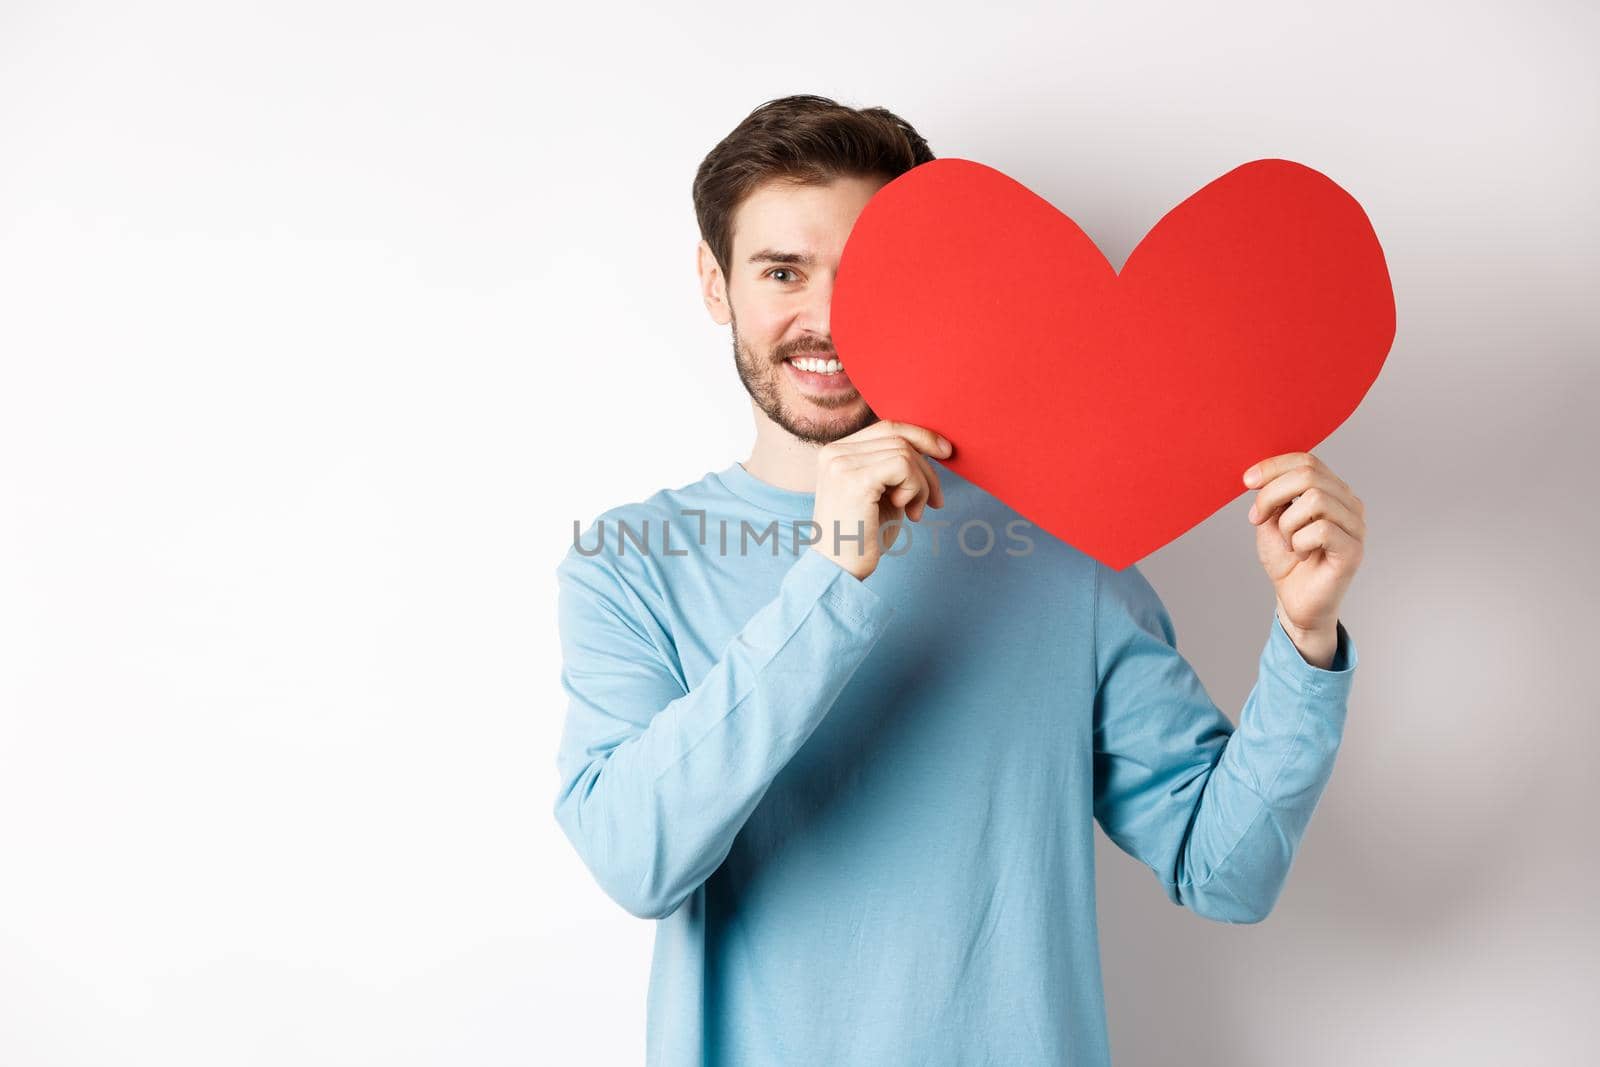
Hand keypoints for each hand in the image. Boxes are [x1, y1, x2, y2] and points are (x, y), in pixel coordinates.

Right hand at [811, 420, 950, 579]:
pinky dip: (915, 488)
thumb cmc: (864, 537)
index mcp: (836, 452)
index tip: (946, 453)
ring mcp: (841, 464)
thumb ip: (895, 467)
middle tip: (934, 502)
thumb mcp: (882, 493)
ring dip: (922, 484)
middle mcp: (834, 452)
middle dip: (927, 469)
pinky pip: (903, 466)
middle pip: (899, 438)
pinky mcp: (854, 480)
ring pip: (905, 452)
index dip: (921, 436)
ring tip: (915, 512)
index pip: (887, 427)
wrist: (839, 571)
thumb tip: (933, 446)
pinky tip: (907, 511)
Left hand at [1242, 452, 1365, 663]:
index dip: (1273, 466)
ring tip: (1287, 541)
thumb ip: (1272, 496)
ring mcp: (1355, 526)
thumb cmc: (1287, 561)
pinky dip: (1299, 541)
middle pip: (1308, 475)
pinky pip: (1321, 529)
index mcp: (1332, 491)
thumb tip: (1261, 475)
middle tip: (1257, 518)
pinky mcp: (1353, 550)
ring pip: (1314, 499)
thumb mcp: (1271, 521)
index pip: (1306, 460)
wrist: (1295, 601)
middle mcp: (1349, 504)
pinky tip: (1301, 553)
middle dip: (1271, 494)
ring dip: (1287, 523)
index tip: (1246, 481)